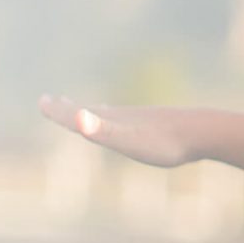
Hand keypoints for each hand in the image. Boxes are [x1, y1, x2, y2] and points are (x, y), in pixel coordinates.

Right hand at [36, 94, 201, 167]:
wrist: (202, 132)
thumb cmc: (163, 141)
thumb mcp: (128, 140)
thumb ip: (102, 130)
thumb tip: (78, 117)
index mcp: (111, 121)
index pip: (77, 115)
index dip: (58, 111)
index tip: (41, 101)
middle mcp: (122, 117)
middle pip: (89, 112)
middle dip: (69, 109)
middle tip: (52, 101)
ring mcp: (139, 120)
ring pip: (110, 115)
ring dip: (93, 113)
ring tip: (86, 110)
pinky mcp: (155, 127)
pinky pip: (131, 123)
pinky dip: (121, 122)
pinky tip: (130, 124)